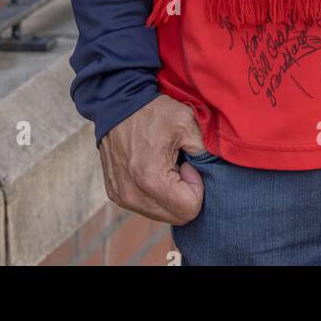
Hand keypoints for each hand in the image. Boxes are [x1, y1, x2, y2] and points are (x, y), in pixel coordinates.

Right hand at [98, 93, 207, 223]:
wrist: (117, 104)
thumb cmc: (153, 112)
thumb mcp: (187, 122)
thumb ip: (203, 151)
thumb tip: (205, 172)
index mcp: (151, 179)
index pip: (189, 209)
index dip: (196, 187)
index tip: (187, 164)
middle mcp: (133, 195)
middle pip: (176, 217)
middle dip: (184, 194)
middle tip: (179, 164)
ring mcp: (122, 196)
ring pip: (161, 214)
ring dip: (170, 195)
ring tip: (165, 165)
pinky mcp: (115, 194)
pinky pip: (145, 207)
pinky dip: (155, 194)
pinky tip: (152, 169)